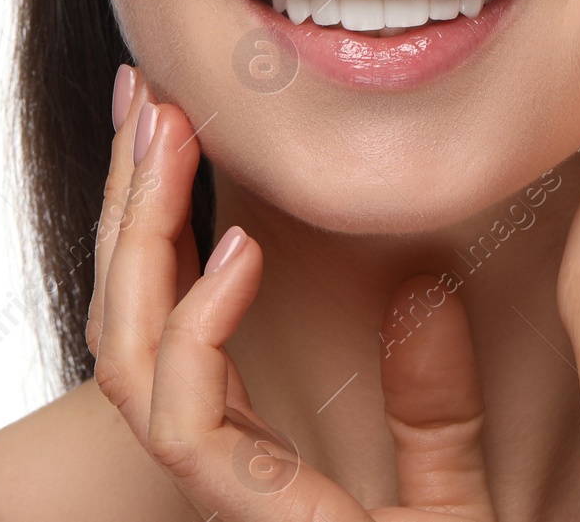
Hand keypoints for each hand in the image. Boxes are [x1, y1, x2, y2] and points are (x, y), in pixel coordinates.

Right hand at [87, 65, 499, 518]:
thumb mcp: (451, 505)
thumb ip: (435, 414)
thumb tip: (423, 294)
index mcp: (254, 464)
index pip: (168, 327)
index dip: (154, 223)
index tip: (166, 118)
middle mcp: (220, 482)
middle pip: (129, 324)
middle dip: (128, 206)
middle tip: (146, 99)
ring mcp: (225, 505)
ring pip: (131, 358)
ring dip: (142, 239)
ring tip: (169, 141)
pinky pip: (188, 427)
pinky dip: (197, 334)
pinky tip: (238, 257)